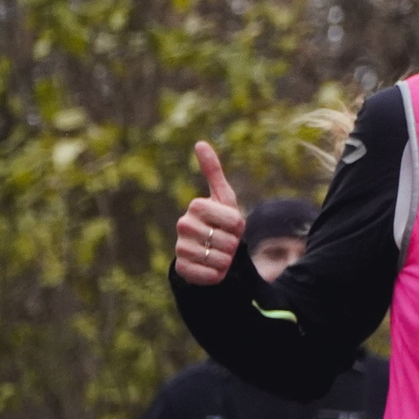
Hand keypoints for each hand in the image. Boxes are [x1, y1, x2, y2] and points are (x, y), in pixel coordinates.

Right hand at [174, 142, 245, 285]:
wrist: (210, 250)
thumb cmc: (220, 221)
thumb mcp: (224, 197)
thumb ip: (213, 171)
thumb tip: (199, 143)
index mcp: (195, 206)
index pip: (232, 219)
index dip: (238, 225)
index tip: (231, 224)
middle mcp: (183, 225)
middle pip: (227, 240)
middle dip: (234, 243)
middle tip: (226, 241)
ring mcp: (180, 248)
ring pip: (220, 258)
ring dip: (227, 259)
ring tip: (219, 253)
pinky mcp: (182, 269)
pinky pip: (211, 275)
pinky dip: (218, 274)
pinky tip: (212, 268)